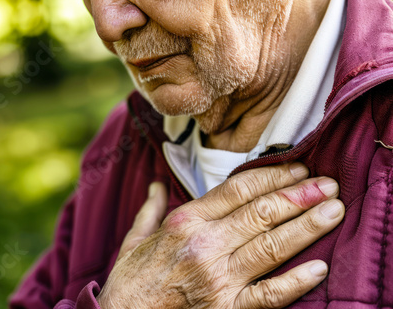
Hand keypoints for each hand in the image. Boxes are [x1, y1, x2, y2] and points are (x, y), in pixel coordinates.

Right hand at [96, 163, 343, 307]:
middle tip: (327, 185)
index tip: (298, 169)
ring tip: (332, 211)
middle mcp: (204, 245)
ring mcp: (217, 278)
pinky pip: (269, 295)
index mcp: (184, 221)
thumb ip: (150, 209)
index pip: (238, 190)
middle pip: (260, 213)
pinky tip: (318, 268)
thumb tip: (155, 186)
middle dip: (299, 196)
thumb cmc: (132, 279)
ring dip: (306, 227)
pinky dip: (296, 282)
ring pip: (271, 246)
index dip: (272, 176)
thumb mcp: (135, 238)